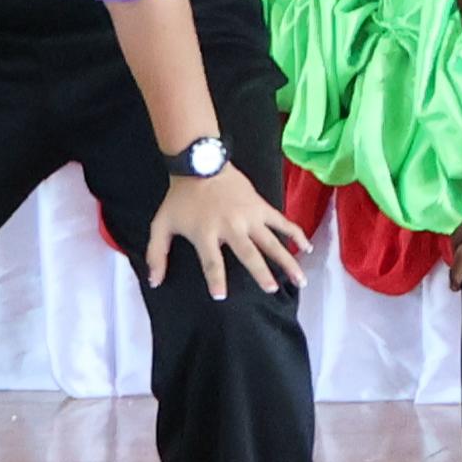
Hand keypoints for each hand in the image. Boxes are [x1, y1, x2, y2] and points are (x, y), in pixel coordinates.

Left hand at [143, 158, 311, 298]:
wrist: (201, 165)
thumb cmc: (180, 199)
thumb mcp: (161, 225)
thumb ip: (156, 254)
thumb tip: (154, 282)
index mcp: (206, 233)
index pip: (212, 262)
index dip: (216, 279)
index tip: (221, 296)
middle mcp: (231, 227)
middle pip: (249, 254)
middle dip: (261, 273)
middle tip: (271, 290)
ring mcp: (250, 217)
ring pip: (272, 242)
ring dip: (287, 260)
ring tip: (300, 279)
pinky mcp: (262, 207)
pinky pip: (282, 222)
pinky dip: (296, 233)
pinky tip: (307, 246)